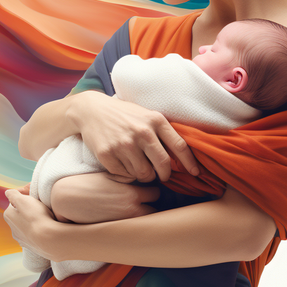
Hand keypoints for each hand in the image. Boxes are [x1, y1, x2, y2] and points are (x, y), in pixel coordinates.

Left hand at [4, 186, 60, 260]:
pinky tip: (46, 229)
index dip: (24, 200)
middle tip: (40, 209)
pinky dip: (38, 232)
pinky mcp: (31, 246)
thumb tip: (8, 192)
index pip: (14, 203)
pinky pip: (34, 236)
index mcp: (8, 215)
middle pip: (20, 216)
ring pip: (27, 227)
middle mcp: (12, 228)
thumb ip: (14, 194)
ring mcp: (21, 239)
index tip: (34, 200)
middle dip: (28, 212)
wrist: (48, 237)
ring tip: (45, 219)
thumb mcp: (23, 199)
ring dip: (33, 223)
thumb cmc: (36, 216)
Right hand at [49, 172, 158, 223]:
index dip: (153, 190)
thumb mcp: (110, 176)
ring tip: (141, 212)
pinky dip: (135, 226)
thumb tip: (144, 177)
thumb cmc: (88, 184)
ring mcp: (125, 223)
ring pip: (147, 223)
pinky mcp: (116, 232)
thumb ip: (129, 178)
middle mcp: (131, 210)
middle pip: (156, 210)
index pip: (157, 192)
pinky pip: (133, 231)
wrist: (66, 200)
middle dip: (154, 206)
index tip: (149, 189)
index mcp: (131, 193)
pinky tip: (130, 222)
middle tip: (149, 202)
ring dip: (146, 217)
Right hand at [70, 91, 200, 181]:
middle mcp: (142, 132)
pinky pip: (125, 175)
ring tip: (140, 167)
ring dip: (145, 175)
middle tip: (163, 176)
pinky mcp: (108, 154)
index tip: (195, 173)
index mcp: (155, 120)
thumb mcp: (146, 115)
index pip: (179, 146)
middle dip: (165, 175)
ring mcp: (124, 144)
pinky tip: (124, 164)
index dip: (189, 162)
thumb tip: (182, 154)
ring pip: (144, 173)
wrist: (91, 110)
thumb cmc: (124, 114)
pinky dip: (127, 175)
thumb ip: (162, 131)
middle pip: (163, 165)